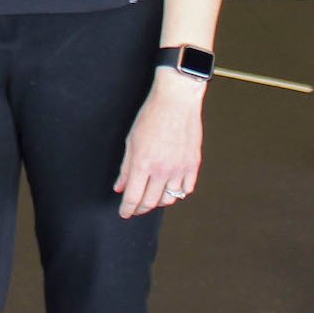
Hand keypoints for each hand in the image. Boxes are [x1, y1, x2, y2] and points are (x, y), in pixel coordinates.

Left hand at [115, 70, 204, 218]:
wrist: (177, 100)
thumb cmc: (151, 115)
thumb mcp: (131, 140)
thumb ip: (126, 168)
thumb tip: (120, 187)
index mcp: (143, 164)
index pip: (133, 198)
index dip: (127, 209)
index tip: (124, 213)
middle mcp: (162, 170)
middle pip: (150, 202)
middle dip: (140, 209)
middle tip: (135, 208)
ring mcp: (180, 168)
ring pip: (169, 199)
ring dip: (158, 202)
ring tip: (152, 197)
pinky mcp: (193, 164)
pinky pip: (186, 189)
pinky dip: (177, 193)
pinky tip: (170, 188)